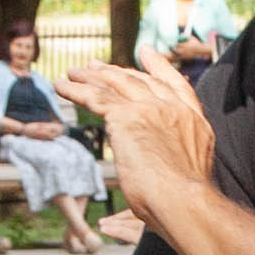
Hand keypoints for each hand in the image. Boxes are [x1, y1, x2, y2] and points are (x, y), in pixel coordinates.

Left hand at [62, 61, 213, 196]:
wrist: (183, 202)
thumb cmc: (185, 203)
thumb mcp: (188, 171)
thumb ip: (173, 155)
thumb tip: (156, 162)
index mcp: (193, 120)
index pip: (175, 84)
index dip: (158, 67)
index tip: (146, 52)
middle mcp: (174, 108)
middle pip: (140, 81)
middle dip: (115, 71)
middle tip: (95, 65)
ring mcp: (151, 109)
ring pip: (116, 85)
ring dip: (90, 78)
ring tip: (72, 73)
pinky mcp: (126, 117)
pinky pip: (95, 97)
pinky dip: (75, 90)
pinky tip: (61, 86)